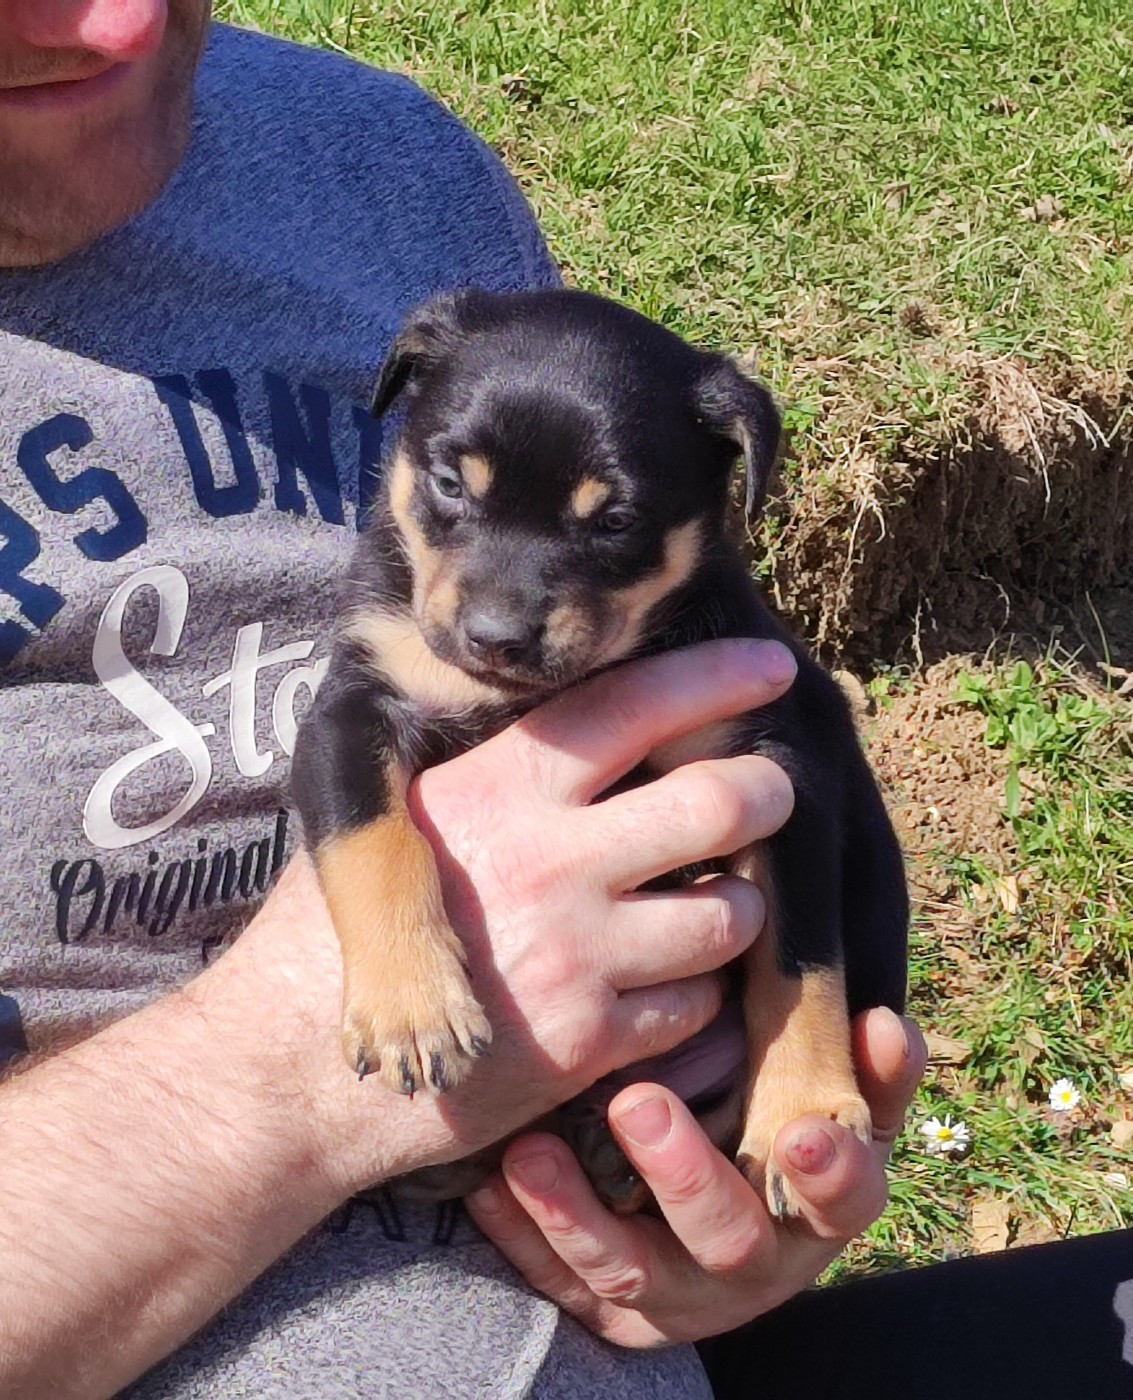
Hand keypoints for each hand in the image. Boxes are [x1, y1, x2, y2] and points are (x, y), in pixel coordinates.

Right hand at [245, 639, 799, 1194]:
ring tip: (714, 905)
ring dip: (737, 907)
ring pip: (730, 912)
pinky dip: (699, 998)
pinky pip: (699, 1007)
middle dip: (766, 791)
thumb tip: (604, 731)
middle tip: (773, 792)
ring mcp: (576, 954)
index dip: (713, 678)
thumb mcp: (398, 819)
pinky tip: (665, 990)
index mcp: (499, 791)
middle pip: (714, 801)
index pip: (629, 707)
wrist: (300, 1066)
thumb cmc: (339, 929)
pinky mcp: (590, 1043)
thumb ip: (500, 775)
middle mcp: (548, 861)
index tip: (771, 667)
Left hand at [466, 1006, 926, 1345]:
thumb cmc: (775, 1125)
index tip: (804, 1127)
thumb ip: (862, 1065)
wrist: (707, 1210)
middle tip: (638, 1105)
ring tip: (530, 1153)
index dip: (829, 1171)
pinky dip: (524, 1236)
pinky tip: (489, 1186)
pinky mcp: (613, 1309)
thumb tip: (886, 1024)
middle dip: (684, 1175)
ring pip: (631, 1272)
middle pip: (727, 1238)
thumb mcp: (825, 1097)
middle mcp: (754, 1262)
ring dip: (578, 1214)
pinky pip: (563, 1283)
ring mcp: (680, 1294)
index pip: (842, 1199)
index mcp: (817, 1209)